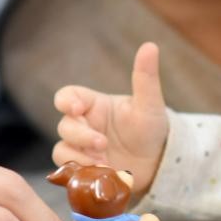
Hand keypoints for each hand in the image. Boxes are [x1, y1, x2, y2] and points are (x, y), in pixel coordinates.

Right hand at [51, 43, 169, 194]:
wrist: (159, 163)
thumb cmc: (152, 129)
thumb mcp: (150, 104)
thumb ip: (146, 78)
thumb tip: (150, 45)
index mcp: (94, 105)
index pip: (67, 96)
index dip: (65, 101)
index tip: (77, 109)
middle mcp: (83, 125)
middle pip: (64, 125)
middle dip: (81, 135)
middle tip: (102, 144)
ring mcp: (81, 149)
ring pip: (62, 150)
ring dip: (80, 157)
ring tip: (105, 164)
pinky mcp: (83, 170)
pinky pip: (69, 171)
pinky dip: (82, 173)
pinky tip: (102, 175)